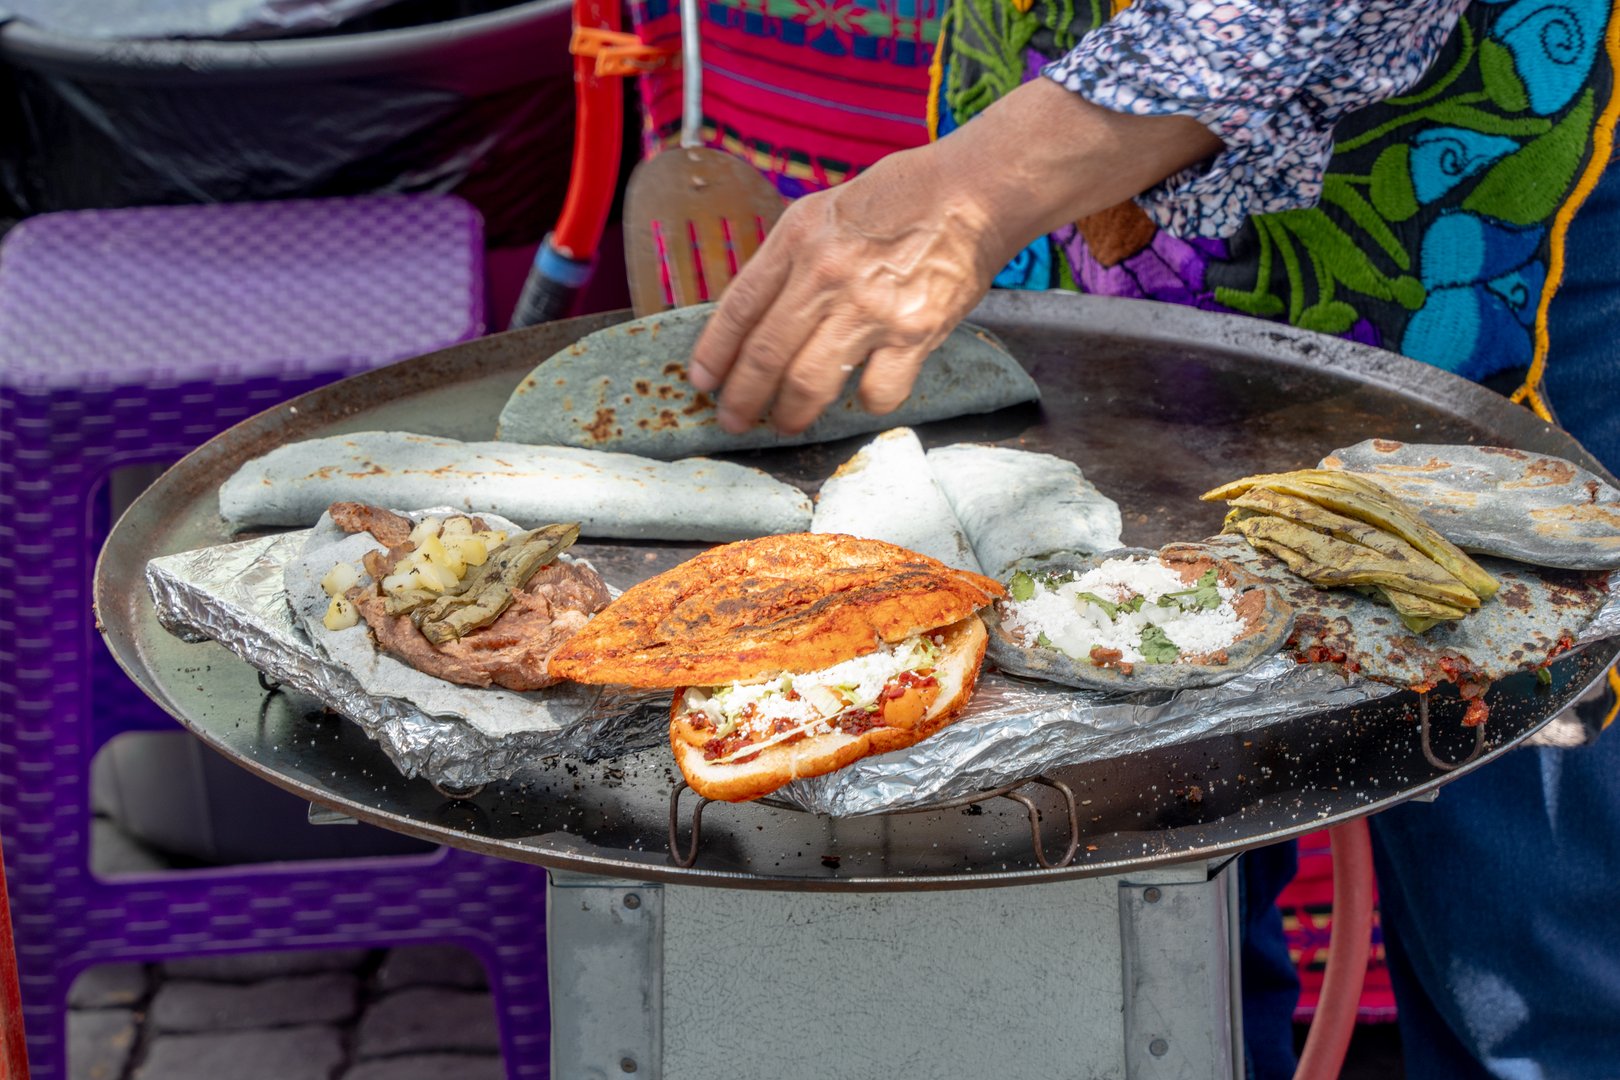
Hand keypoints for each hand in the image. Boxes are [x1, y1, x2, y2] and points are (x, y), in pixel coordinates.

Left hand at [688, 79, 1223, 434]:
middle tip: (733, 421)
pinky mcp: (913, 334)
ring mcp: (869, 309)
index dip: (715, 353)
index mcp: (797, 239)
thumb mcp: (825, 210)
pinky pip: (877, 392)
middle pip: (766, 356)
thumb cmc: (900, 197)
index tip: (703, 382)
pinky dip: (867, 402)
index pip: (738, 308)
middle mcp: (825, 276)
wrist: (972, 193)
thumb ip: (789, 259)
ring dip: (792, 415)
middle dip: (743, 400)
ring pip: (810, 384)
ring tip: (787, 424)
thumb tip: (756, 316)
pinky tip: (865, 393)